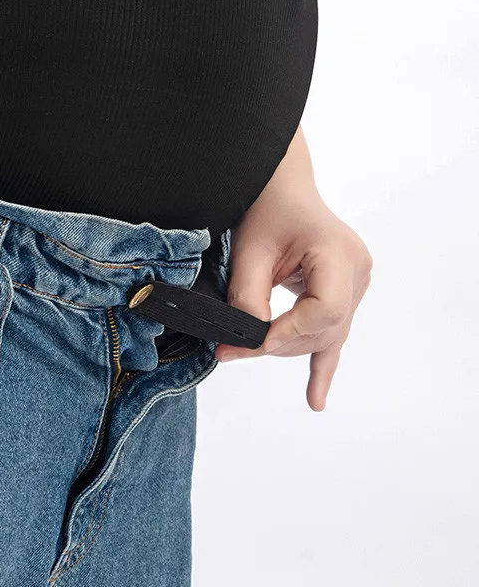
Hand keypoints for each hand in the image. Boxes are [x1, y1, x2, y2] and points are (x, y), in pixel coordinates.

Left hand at [215, 195, 372, 411]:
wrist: (281, 187)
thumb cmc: (266, 207)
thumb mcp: (250, 248)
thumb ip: (249, 295)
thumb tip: (243, 341)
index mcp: (340, 254)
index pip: (324, 311)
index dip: (288, 332)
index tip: (249, 342)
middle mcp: (358, 271)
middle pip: (323, 328)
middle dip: (276, 342)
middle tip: (228, 349)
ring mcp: (356, 284)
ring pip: (324, 334)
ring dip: (285, 346)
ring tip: (243, 352)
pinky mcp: (344, 293)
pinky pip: (333, 334)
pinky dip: (321, 366)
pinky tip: (315, 399)